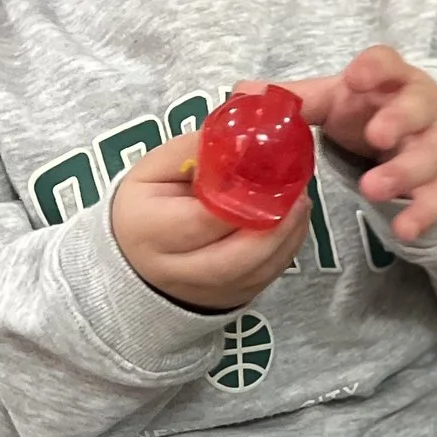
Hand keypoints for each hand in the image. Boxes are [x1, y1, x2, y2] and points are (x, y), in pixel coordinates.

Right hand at [110, 131, 312, 312]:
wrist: (136, 262)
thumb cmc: (148, 207)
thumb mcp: (153, 170)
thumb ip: (194, 151)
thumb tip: (242, 139)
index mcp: (150, 231)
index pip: (206, 217)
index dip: (243, 195)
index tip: (267, 167)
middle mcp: (178, 270)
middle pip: (240, 254)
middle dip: (277, 220)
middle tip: (297, 188)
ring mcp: (208, 291)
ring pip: (261, 268)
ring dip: (289, 232)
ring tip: (300, 199)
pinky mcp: (233, 297)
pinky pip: (269, 274)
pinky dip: (288, 246)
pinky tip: (293, 219)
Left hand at [275, 46, 436, 243]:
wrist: (428, 132)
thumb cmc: (373, 111)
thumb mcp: (338, 101)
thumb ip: (297, 99)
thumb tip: (242, 94)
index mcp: (391, 80)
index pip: (388, 64)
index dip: (375, 69)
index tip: (355, 78)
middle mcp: (422, 108)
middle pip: (418, 108)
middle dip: (399, 121)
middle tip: (376, 136)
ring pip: (430, 156)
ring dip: (403, 173)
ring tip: (372, 190)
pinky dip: (422, 214)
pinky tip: (403, 230)